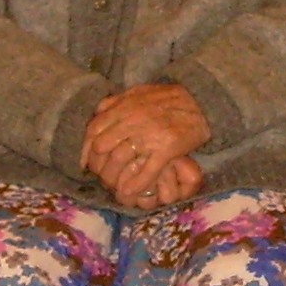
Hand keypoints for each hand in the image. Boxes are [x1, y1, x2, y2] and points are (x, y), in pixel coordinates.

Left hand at [81, 82, 209, 207]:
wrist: (202, 101)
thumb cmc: (168, 99)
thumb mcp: (138, 92)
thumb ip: (116, 102)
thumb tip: (98, 111)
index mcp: (124, 107)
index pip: (94, 129)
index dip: (85, 147)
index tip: (83, 162)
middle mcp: (133, 120)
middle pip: (102, 146)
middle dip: (97, 163)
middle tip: (98, 175)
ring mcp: (150, 135)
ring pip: (120, 159)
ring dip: (113, 177)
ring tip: (111, 186)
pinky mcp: (168, 148)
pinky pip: (146, 171)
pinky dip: (135, 185)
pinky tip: (128, 193)